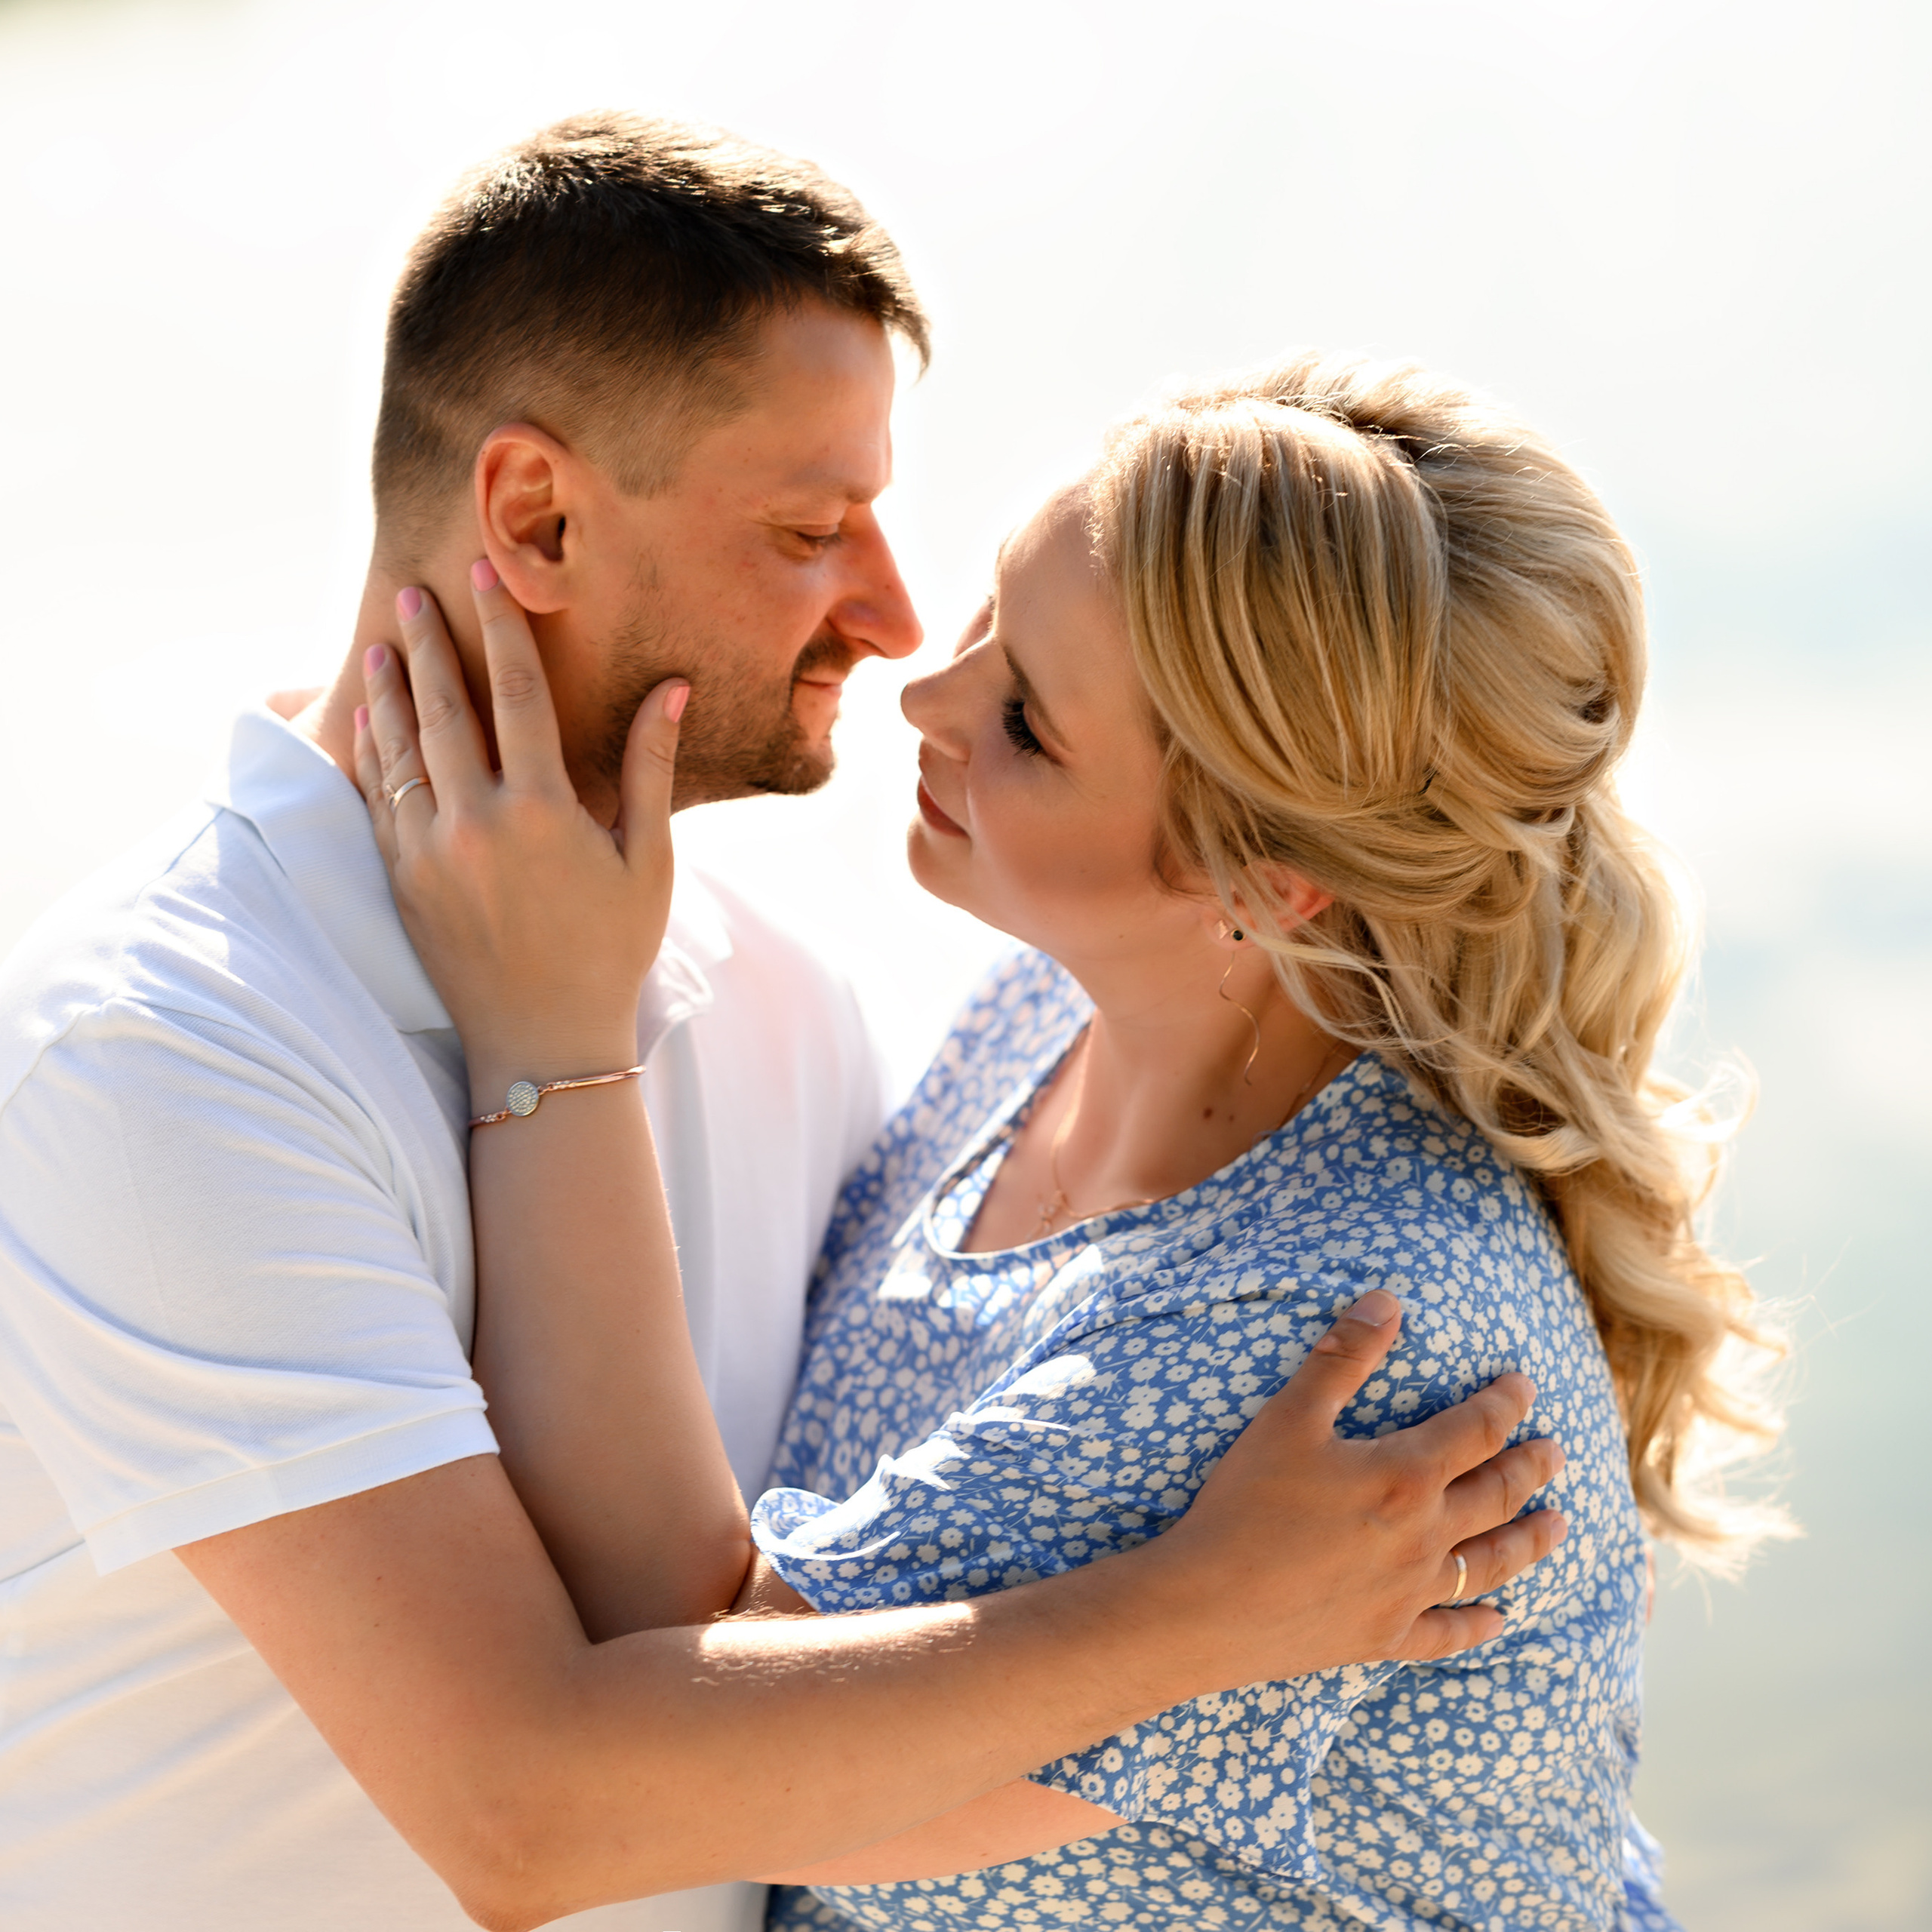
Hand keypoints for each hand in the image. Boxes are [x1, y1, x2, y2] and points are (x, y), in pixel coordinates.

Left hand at [354, 562, 687, 1102]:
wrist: (544, 1040)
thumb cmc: (611, 951)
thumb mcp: (647, 861)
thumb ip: (648, 769)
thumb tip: (670, 690)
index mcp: (541, 811)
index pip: (515, 694)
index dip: (498, 627)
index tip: (481, 575)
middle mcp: (476, 824)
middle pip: (444, 709)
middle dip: (427, 644)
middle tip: (409, 594)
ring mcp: (429, 854)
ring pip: (400, 752)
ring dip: (388, 693)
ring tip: (377, 646)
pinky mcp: (402, 883)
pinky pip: (378, 802)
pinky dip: (373, 756)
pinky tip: (370, 724)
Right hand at [1141, 1288, 1565, 1679]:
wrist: (1207, 1606)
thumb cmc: (1245, 1504)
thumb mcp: (1288, 1417)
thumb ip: (1343, 1357)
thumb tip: (1388, 1301)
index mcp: (1404, 1476)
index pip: (1475, 1430)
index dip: (1504, 1403)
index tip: (1525, 1385)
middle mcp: (1422, 1536)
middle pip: (1496, 1495)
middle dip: (1530, 1467)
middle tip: (1556, 1451)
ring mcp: (1409, 1593)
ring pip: (1489, 1565)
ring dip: (1530, 1542)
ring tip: (1560, 1525)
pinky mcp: (1385, 1638)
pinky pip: (1448, 1634)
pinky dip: (1479, 1626)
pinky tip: (1500, 1621)